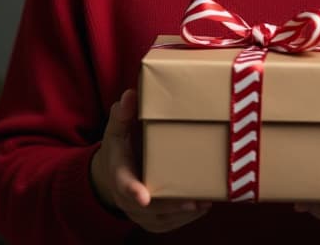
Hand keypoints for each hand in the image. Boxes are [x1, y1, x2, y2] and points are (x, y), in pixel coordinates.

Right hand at [90, 89, 211, 231]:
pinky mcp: (151, 220)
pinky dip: (184, 219)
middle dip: (170, 207)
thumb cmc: (121, 147)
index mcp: (119, 173)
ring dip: (182, 215)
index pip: (124, 184)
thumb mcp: (117, 129)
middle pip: (147, 209)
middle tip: (194, 203)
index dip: (133, 191)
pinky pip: (167, 225)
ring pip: (160, 220)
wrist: (114, 173)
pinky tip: (202, 208)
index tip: (143, 197)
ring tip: (206, 204)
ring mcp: (139, 212)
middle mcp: (127, 198)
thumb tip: (131, 94)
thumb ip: (123, 114)